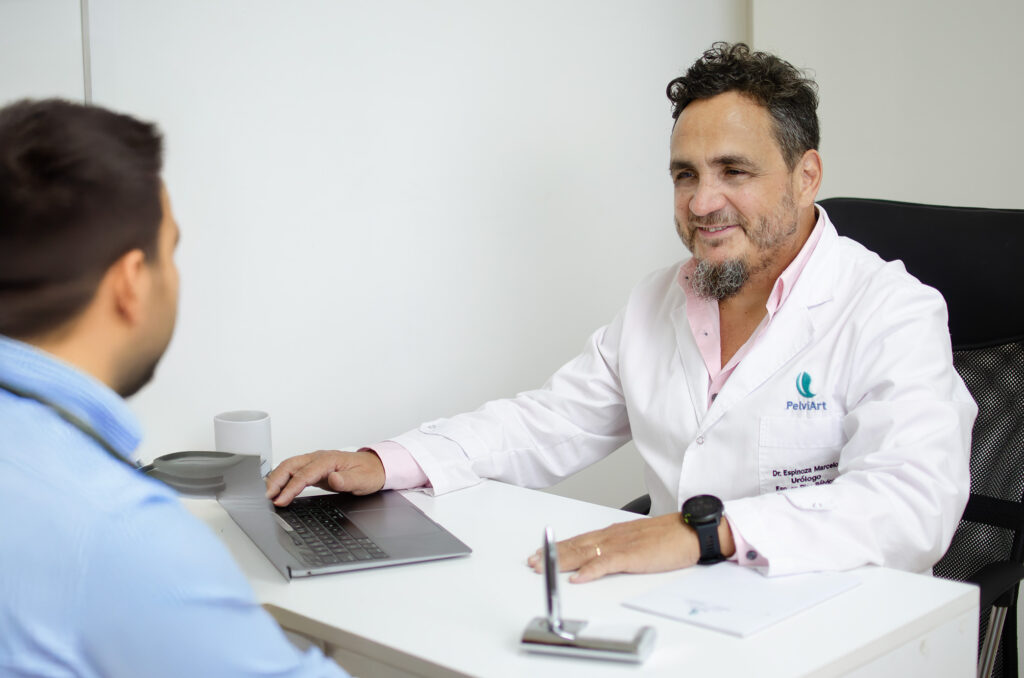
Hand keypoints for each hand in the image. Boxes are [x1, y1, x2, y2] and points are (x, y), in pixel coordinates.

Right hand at [265, 449, 385, 505]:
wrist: (376, 467)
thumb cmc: (370, 473)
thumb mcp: (363, 480)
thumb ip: (347, 480)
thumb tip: (334, 479)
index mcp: (329, 460)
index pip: (305, 474)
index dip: (291, 487)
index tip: (281, 500)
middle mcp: (319, 458)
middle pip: (290, 465)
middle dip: (275, 480)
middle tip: (266, 497)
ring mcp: (315, 462)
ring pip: (289, 467)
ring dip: (276, 479)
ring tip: (266, 494)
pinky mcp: (314, 469)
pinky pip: (294, 472)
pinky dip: (282, 479)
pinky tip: (276, 489)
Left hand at [526, 514, 733, 582]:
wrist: (692, 530)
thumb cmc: (671, 537)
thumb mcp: (640, 540)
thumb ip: (622, 546)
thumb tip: (608, 556)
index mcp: (615, 532)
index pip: (580, 539)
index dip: (559, 546)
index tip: (541, 552)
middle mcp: (613, 535)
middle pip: (576, 544)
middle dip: (552, 553)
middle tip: (532, 560)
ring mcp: (622, 544)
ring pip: (585, 552)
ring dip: (562, 560)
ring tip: (543, 566)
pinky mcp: (633, 555)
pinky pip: (606, 563)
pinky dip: (590, 570)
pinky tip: (578, 576)